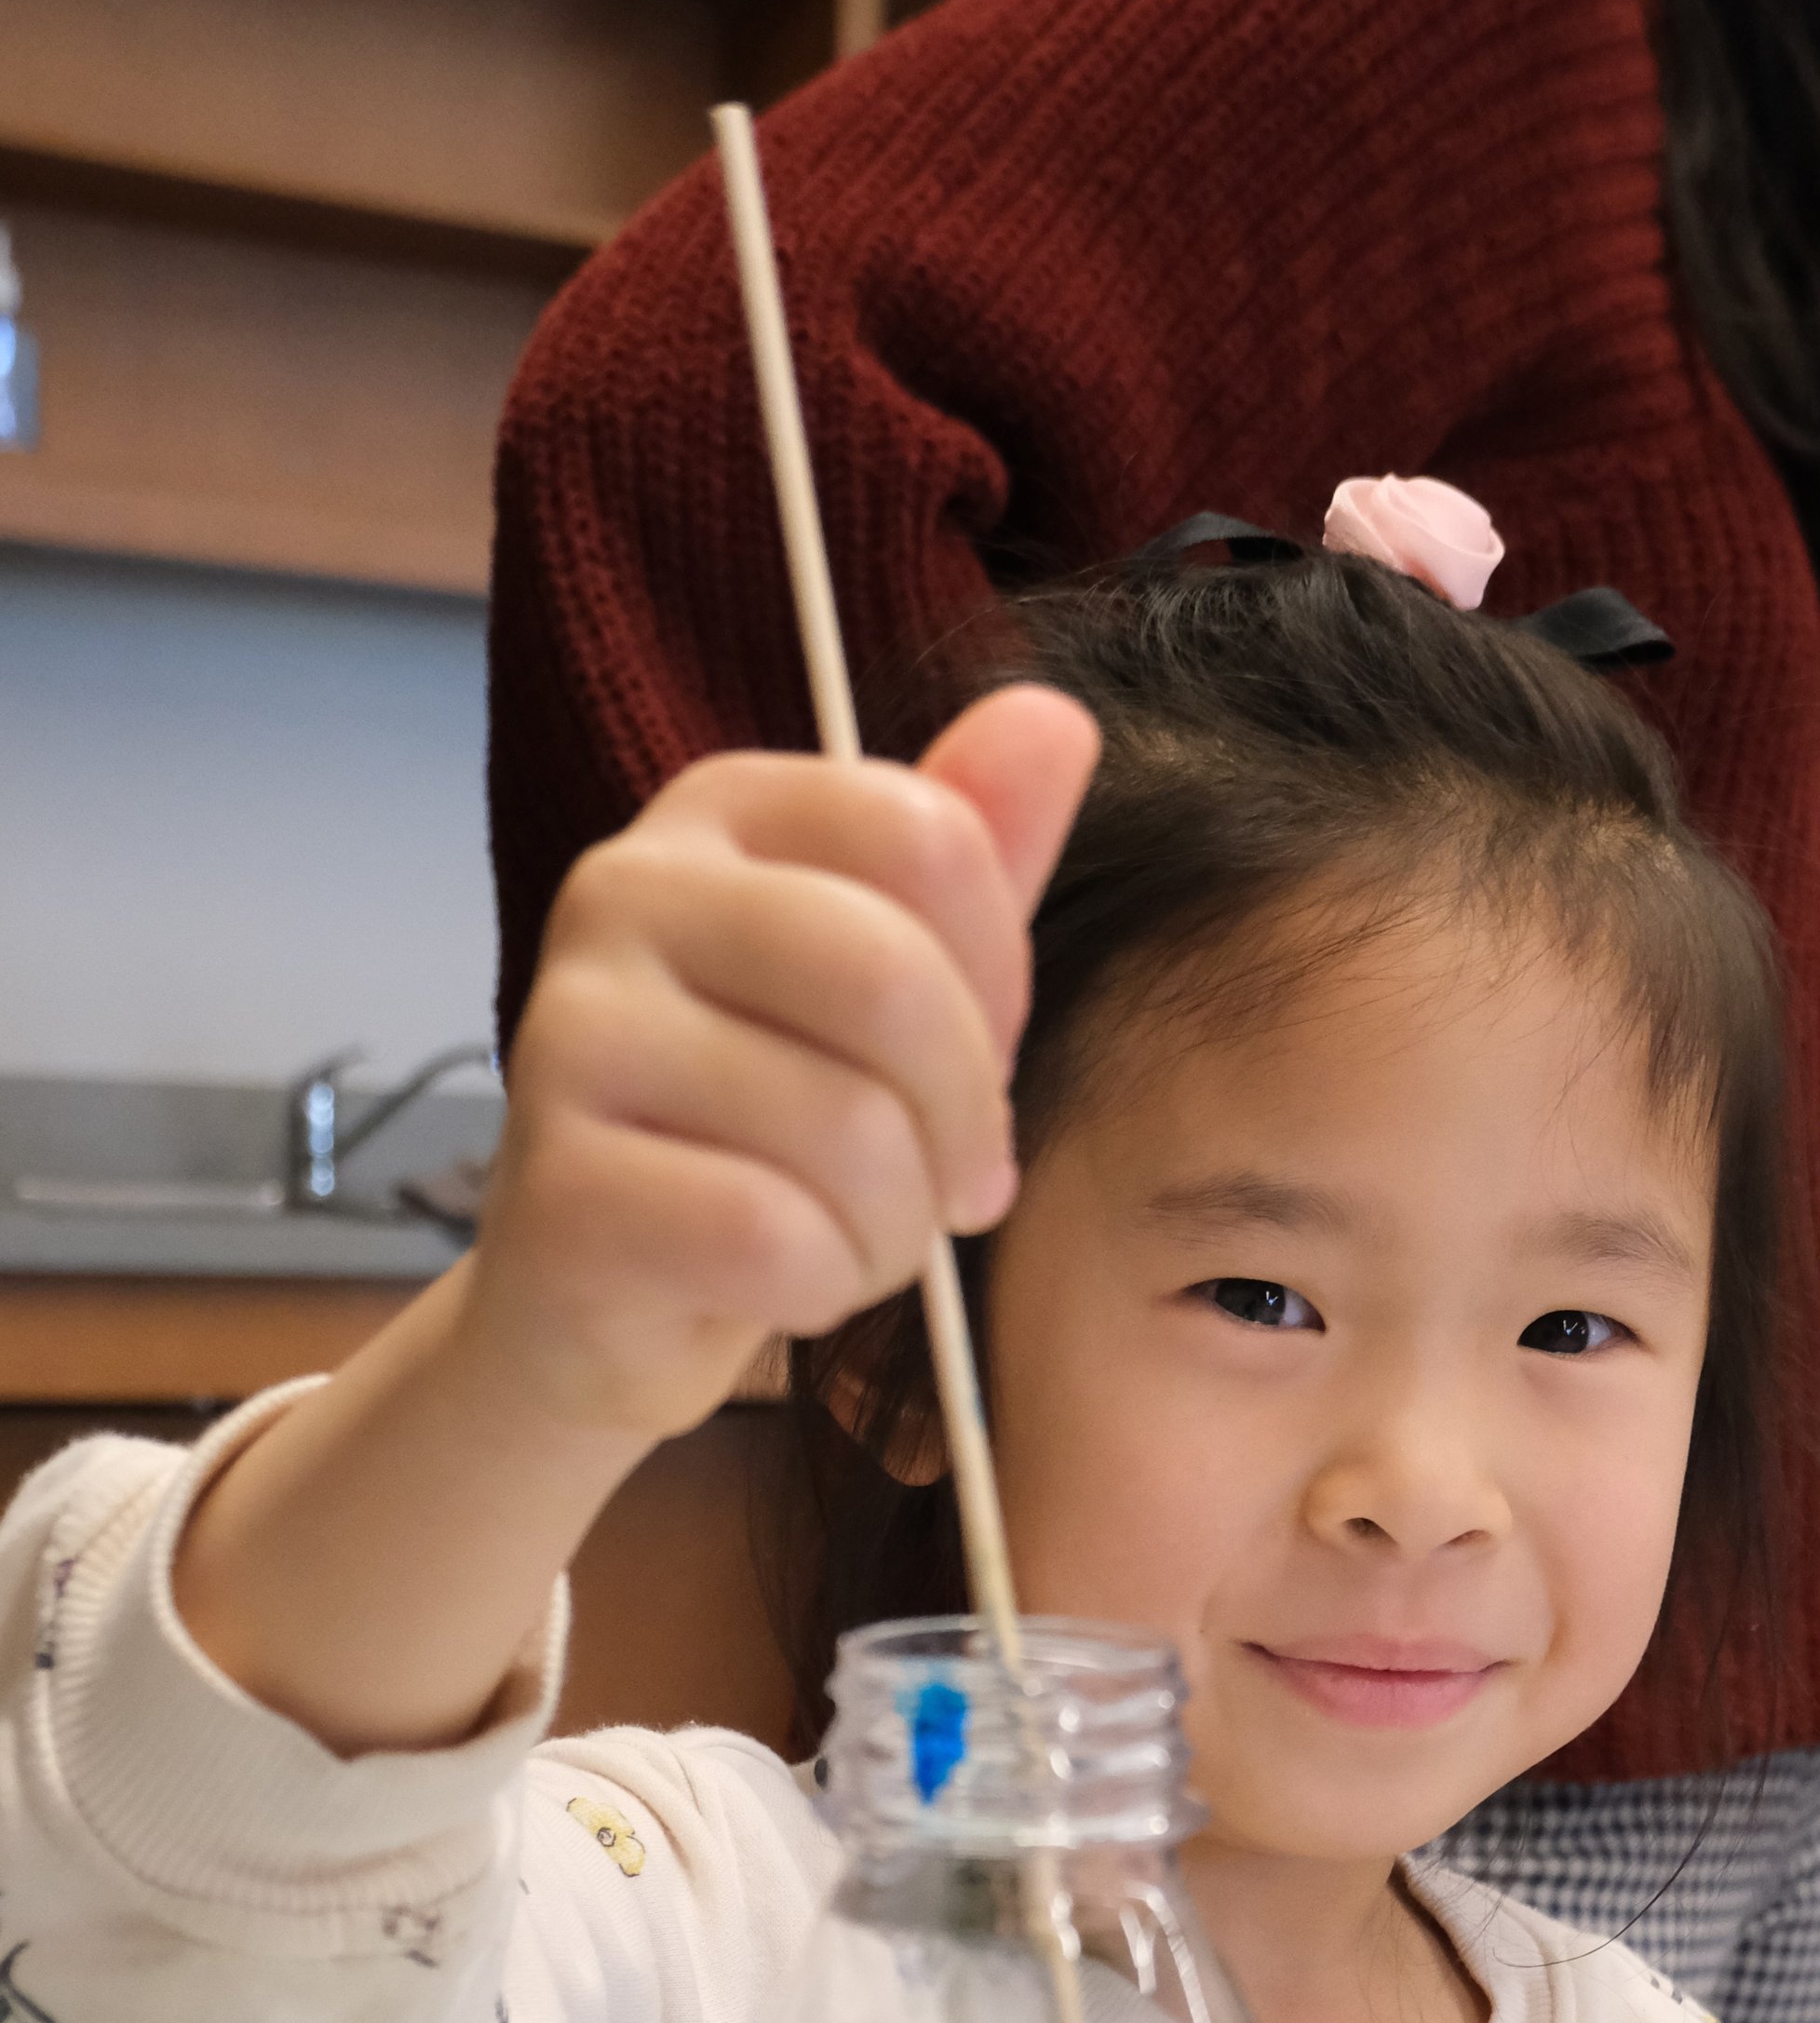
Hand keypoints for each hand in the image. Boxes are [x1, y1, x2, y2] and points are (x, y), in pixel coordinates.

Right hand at [471, 684, 1100, 1443]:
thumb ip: (963, 864)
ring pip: (846, 1131)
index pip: (929, 837)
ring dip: (893, 1227)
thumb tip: (1058, 716)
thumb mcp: (877, 993)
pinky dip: (819, 1287)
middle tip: (947, 1190)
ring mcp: (569, 1031)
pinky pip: (773, 1235)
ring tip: (846, 1238)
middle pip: (890, 980)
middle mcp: (622, 890)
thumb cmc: (757, 1140)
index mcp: (717, 811)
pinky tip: (781, 1285)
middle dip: (961, 1120)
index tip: (977, 1068)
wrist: (596, 1306)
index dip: (998, 983)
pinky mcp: (558, 1185)